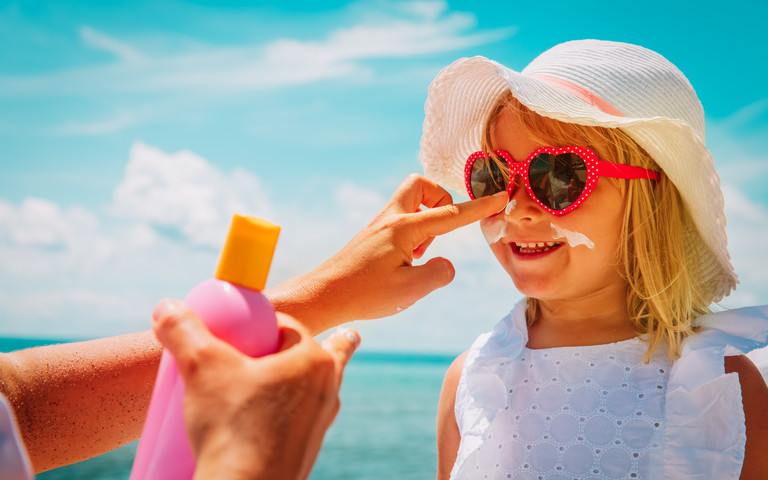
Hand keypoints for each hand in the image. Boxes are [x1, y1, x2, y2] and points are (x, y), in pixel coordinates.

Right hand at [151, 299, 359, 479]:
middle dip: (318, 344)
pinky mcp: (305, 450)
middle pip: (317, 355)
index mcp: (313, 361)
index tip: (241, 328)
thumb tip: (165, 307)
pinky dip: (294, 412)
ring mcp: (319, 423)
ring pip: (314, 389)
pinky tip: (281, 418)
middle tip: (317, 338)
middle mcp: (326, 390)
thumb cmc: (232, 428)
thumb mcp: (200, 368)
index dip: (263, 322)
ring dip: (307, 380)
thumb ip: (183, 332)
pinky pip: (303, 420)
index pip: (288, 325)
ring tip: (309, 374)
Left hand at [267, 174, 507, 333]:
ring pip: (410, 201)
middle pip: (421, 185)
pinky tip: (405, 262)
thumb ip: (439, 274)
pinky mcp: (373, 236)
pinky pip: (401, 219)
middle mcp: (391, 219)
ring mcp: (379, 225)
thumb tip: (447, 264)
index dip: (480, 207)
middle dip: (440, 199)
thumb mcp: (410, 290)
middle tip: (440, 231)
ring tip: (419, 256)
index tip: (502, 196)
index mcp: (404, 228)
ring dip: (426, 220)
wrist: (323, 295)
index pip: (451, 214)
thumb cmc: (364, 294)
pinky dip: (413, 233)